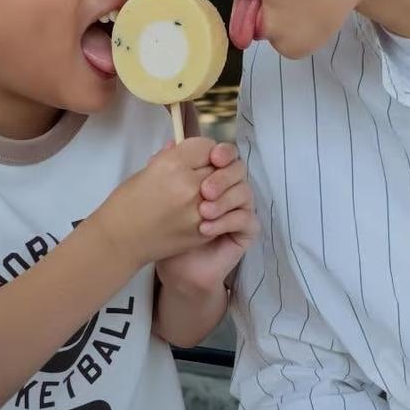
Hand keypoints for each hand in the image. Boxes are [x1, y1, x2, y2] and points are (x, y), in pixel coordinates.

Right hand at [97, 136, 215, 268]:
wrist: (120, 241)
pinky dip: (216, 209)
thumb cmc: (126, 203)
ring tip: (204, 194)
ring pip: (224, 190)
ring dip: (217, 190)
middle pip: (219, 167)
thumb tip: (180, 145)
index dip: (203, 150)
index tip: (196, 157)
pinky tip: (201, 210)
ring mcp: (199, 210)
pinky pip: (221, 212)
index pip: (207, 146)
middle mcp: (189, 185)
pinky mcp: (203, 230)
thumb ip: (169, 157)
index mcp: (172, 165)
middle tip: (201, 175)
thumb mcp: (146, 171)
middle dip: (212, 168)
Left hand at [156, 142, 258, 296]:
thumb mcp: (162, 195)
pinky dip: (227, 221)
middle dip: (223, 177)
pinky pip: (246, 219)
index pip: (225, 154)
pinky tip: (206, 229)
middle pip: (239, 169)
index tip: (213, 157)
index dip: (223, 153)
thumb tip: (170, 143)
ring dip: (224, 200)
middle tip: (205, 190)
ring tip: (203, 213)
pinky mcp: (244, 231)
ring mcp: (238, 209)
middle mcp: (228, 189)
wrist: (174, 266)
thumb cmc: (166, 230)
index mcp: (211, 175)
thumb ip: (166, 167)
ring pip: (245, 192)